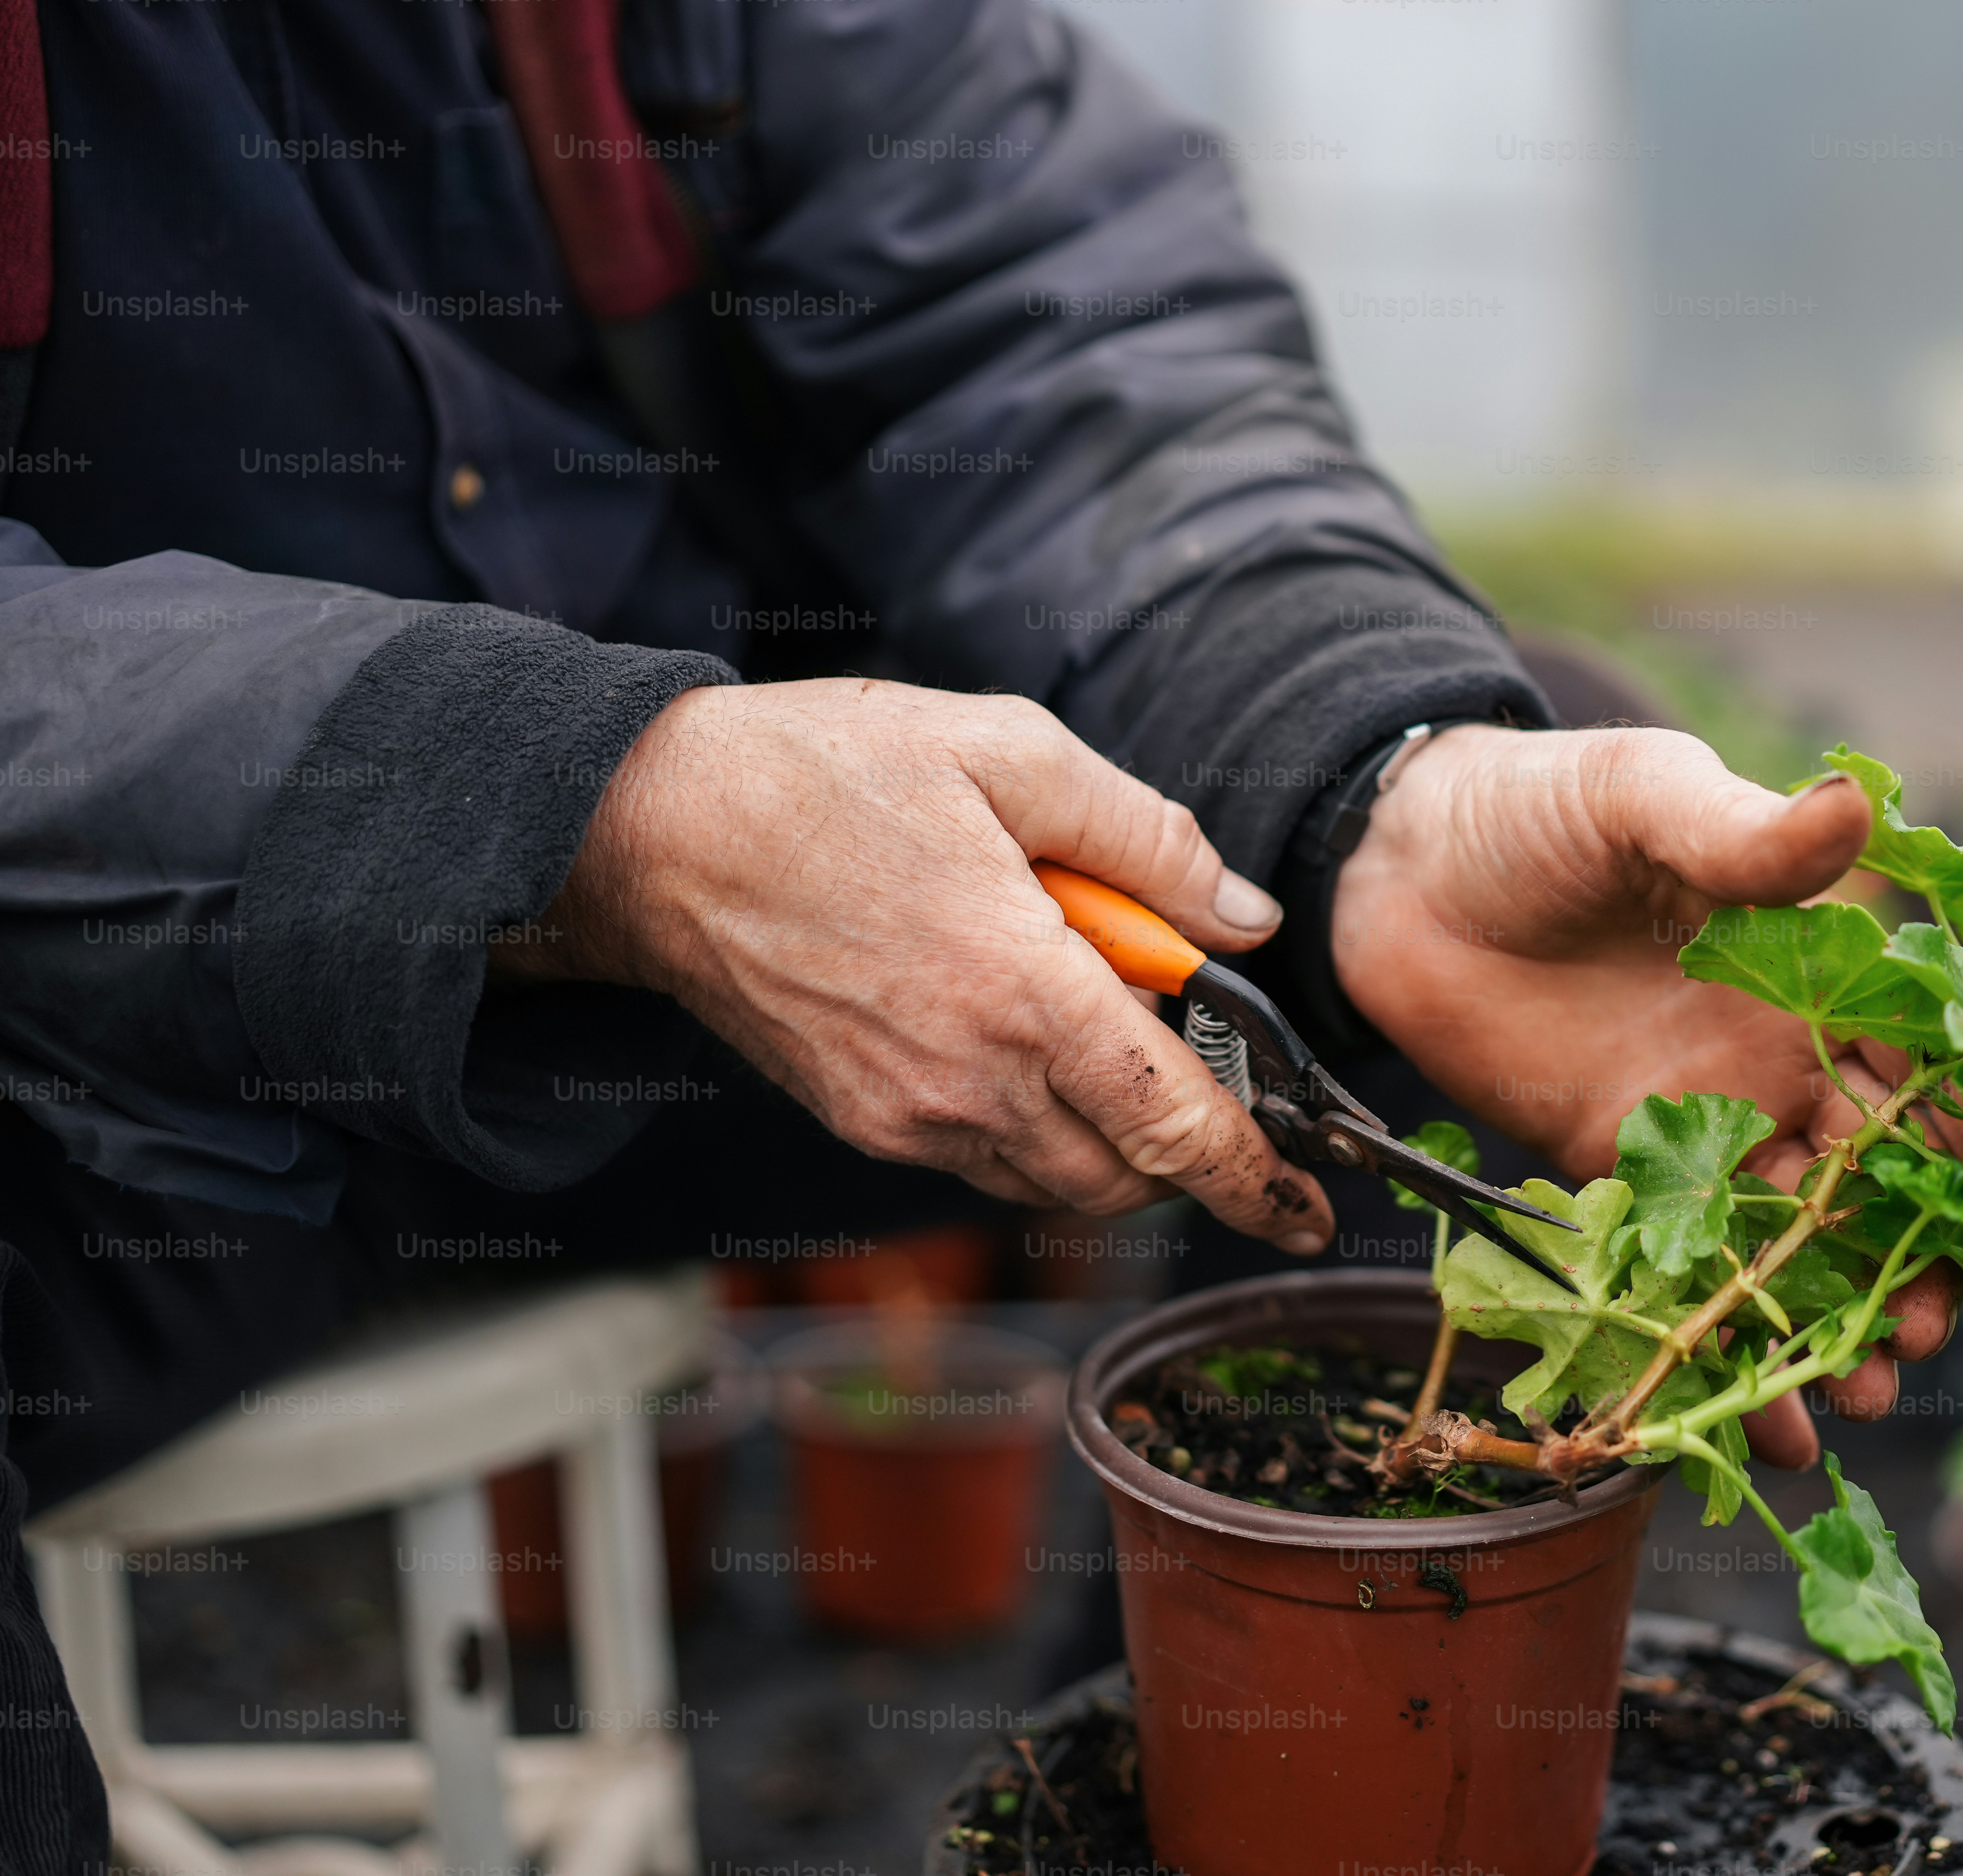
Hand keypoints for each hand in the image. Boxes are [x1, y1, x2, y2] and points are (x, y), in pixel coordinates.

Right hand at [494, 680, 1330, 1249]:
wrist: (652, 828)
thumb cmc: (828, 773)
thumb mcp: (1013, 754)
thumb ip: (1150, 841)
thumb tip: (1249, 917)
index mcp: (1022, 993)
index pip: (1176, 1125)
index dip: (1259, 1178)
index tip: (1310, 1208)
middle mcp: (968, 1080)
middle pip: (1127, 1177)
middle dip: (1196, 1159)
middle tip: (1231, 1101)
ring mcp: (907, 1114)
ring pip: (1057, 1181)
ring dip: (1116, 1144)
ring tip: (1126, 1053)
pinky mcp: (861, 1121)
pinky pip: (985, 1159)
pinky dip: (1040, 1131)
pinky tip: (1036, 1047)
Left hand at [1330, 724, 1962, 1466]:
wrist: (1405, 865)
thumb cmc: (1543, 808)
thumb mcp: (1648, 795)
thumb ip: (1743, 828)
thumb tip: (1851, 801)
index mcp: (1823, 977)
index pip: (1946, 1071)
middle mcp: (1784, 1065)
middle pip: (1891, 1180)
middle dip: (1930, 1258)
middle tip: (1936, 1325)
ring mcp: (1708, 1127)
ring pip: (1807, 1244)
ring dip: (1846, 1318)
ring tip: (1872, 1388)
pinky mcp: (1622, 1176)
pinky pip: (1694, 1273)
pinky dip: (1732, 1346)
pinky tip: (1773, 1425)